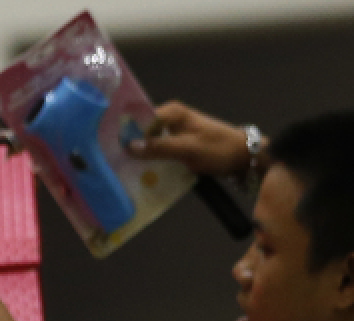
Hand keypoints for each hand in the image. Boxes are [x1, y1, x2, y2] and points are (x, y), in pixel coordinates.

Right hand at [125, 101, 254, 177]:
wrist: (243, 157)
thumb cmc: (219, 149)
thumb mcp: (188, 149)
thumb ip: (159, 147)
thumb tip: (130, 146)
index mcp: (172, 112)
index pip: (139, 121)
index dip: (125, 135)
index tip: (110, 151)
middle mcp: (170, 118)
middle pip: (142, 132)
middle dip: (129, 147)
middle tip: (112, 164)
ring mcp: (173, 132)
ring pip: (149, 144)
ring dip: (139, 157)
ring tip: (122, 172)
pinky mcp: (177, 145)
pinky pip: (158, 152)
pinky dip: (151, 162)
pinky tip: (141, 174)